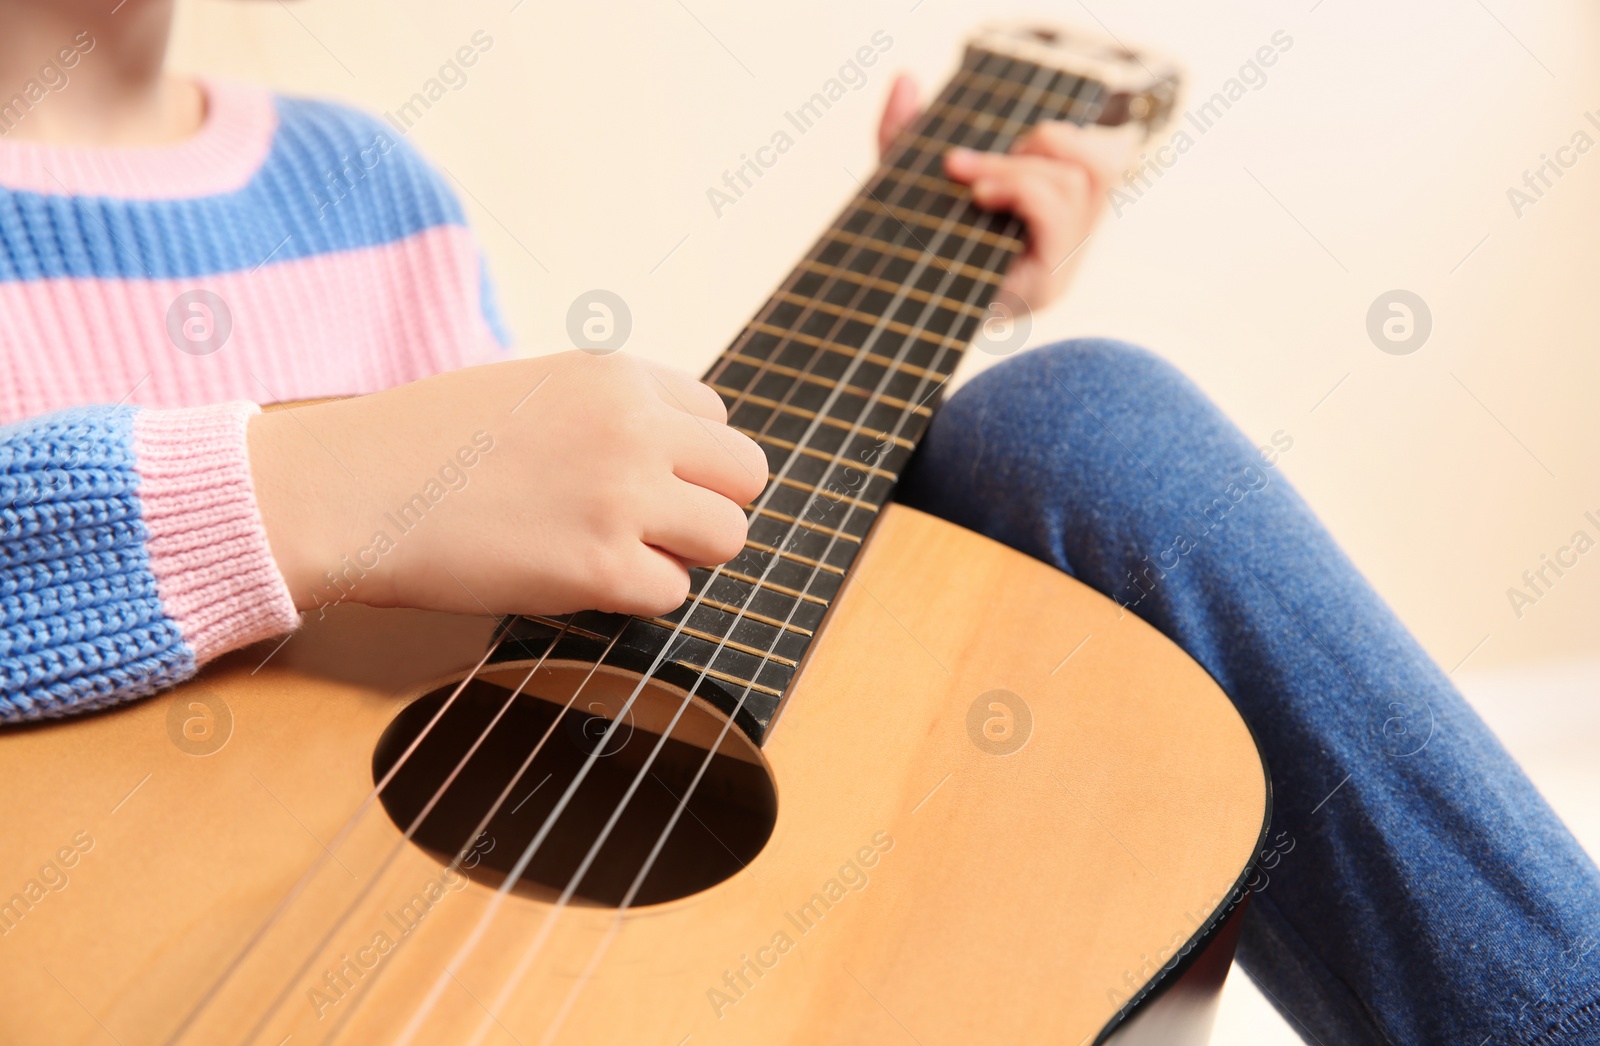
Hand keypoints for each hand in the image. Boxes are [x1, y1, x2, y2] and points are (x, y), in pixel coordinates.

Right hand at [248, 352, 767, 618]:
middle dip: (708, 505)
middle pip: (746, 476)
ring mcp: (624, 498)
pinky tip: (575, 578)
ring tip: (613, 552)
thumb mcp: (531, 386)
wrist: (348, 489)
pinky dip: (635, 597)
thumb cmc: (424, 443)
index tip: (641, 478)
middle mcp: (635, 427)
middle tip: (649, 525)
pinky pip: (673, 594)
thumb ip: (608, 411)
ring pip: (728, 537)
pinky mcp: (602, 568)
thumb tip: (674, 455)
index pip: (717, 417)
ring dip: (681, 554)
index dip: (686, 457)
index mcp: (616, 375)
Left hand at [876, 73, 1137, 313]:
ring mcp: (1065, 267)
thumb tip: (905, 79)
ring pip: (1080, 179)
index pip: (1107, 159)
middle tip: (966, 166)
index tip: (1007, 149)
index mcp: (1056, 219)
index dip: (1067, 136)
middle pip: (1101, 163)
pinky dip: (1019, 188)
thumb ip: (902, 134)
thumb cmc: (907, 261)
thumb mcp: (905, 188)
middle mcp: (1072, 244)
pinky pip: (1057, 211)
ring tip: (973, 186)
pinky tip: (979, 199)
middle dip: (1038, 144)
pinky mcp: (1048, 286)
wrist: (894, 333)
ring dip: (1018, 167)